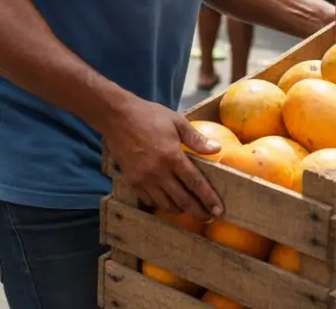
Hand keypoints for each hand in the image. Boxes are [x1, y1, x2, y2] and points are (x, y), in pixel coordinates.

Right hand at [102, 97, 222, 221]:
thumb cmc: (149, 116)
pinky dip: (161, 204)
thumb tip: (216, 149)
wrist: (117, 117)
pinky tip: (168, 201)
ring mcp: (143, 179)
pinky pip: (149, 200)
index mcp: (172, 156)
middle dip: (198, 212)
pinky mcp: (132, 181)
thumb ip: (196, 139)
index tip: (219, 210)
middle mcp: (158, 172)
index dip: (209, 199)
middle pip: (182, 200)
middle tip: (208, 218)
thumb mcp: (176, 122)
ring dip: (180, 210)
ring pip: (166, 204)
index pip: (195, 183)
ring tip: (190, 209)